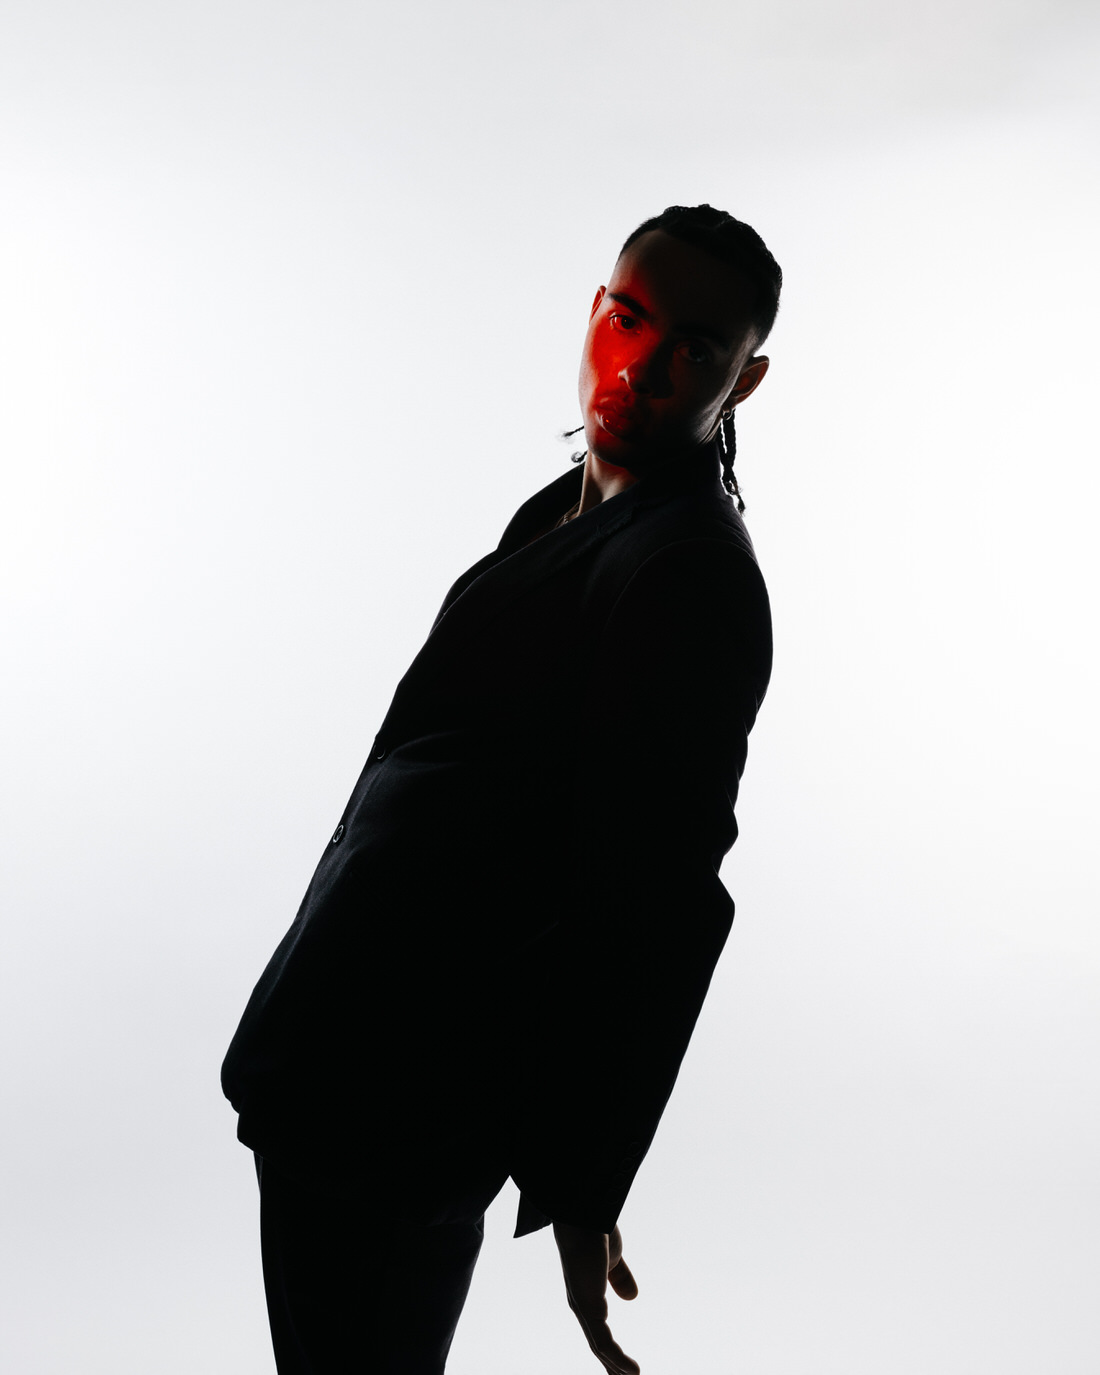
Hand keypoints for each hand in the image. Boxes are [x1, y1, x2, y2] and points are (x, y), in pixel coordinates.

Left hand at [553, 1221, 639, 1373]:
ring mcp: (583, 1306)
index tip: (624, 1370)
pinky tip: (631, 1371)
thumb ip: (620, 1278)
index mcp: (587, 1295)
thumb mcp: (613, 1259)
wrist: (583, 1213)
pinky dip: (616, 1359)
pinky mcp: (587, 1305)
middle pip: (599, 1346)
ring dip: (617, 1368)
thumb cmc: (594, 1231)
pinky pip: (602, 1341)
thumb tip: (632, 1297)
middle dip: (612, 1368)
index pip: (600, 1332)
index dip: (612, 1353)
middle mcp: (582, 1305)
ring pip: (600, 1348)